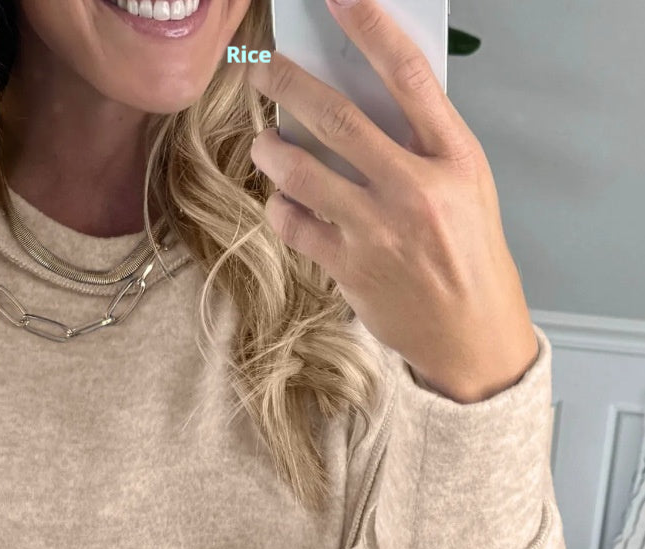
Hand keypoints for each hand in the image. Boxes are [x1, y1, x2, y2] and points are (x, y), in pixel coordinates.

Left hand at [247, 0, 538, 403]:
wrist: (470, 331)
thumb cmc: (468, 255)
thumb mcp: (466, 188)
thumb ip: (422, 147)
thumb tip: (362, 106)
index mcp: (454, 159)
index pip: (409, 77)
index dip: (371, 30)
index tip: (340, 0)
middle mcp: (416, 190)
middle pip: (340, 121)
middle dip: (291, 88)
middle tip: (262, 71)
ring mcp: (378, 231)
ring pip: (304, 175)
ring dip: (272, 153)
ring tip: (262, 143)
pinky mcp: (348, 268)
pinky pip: (295, 226)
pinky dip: (281, 209)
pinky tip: (283, 203)